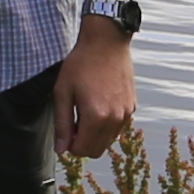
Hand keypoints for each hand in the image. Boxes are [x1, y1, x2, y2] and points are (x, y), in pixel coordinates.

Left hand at [57, 23, 138, 163]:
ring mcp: (126, 114)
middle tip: (74, 122)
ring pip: (108, 141)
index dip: (70, 145)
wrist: (107, 43)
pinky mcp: (132, 107)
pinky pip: (118, 128)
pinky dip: (107, 125)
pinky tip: (99, 104)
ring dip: (95, 135)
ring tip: (85, 111)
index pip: (83, 150)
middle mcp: (115, 119)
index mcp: (96, 117)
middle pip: (97, 151)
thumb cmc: (81, 64)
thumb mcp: (63, 92)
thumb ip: (62, 124)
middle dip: (83, 143)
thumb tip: (61, 149)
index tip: (66, 129)